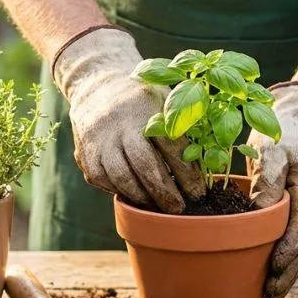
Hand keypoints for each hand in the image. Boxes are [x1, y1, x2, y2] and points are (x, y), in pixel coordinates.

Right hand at [53, 26, 204, 211]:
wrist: (96, 88)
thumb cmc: (142, 99)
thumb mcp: (165, 96)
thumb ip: (186, 121)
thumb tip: (213, 155)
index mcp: (144, 106)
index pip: (171, 145)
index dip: (187, 172)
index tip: (199, 191)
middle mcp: (119, 124)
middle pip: (145, 166)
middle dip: (166, 192)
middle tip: (181, 208)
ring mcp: (98, 141)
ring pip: (122, 179)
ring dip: (144, 198)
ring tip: (160, 208)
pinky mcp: (84, 155)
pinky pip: (104, 182)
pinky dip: (122, 193)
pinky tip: (138, 197)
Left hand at [247, 83, 297, 297]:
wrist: (297, 123)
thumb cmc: (282, 132)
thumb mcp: (273, 146)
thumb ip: (270, 173)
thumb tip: (263, 208)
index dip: (291, 248)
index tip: (276, 266)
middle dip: (290, 270)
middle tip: (271, 294)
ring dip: (289, 271)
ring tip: (271, 295)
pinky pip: (295, 240)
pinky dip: (285, 259)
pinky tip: (270, 276)